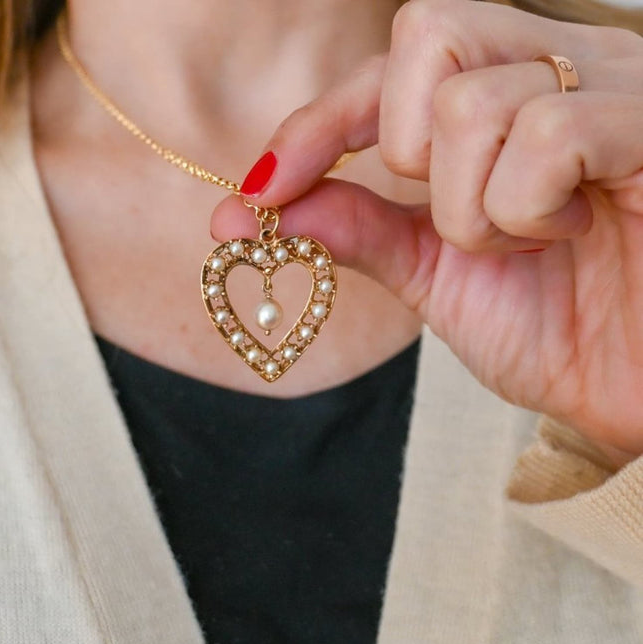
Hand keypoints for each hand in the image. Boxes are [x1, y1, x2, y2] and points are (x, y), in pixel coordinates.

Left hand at [211, 0, 642, 458]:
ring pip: (473, 102)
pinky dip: (525, 208)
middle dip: (407, 152)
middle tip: (454, 224)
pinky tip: (567, 232)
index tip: (258, 192)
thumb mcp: (436, 279)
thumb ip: (359, 230)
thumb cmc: (560, 332)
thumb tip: (255, 211)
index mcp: (510, 99)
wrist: (642, 392)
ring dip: (469, 208)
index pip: (391, 65)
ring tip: (523, 245)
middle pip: (427, 35)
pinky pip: (548, 133)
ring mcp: (614, 88)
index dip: (318, 123)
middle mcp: (561, 71)